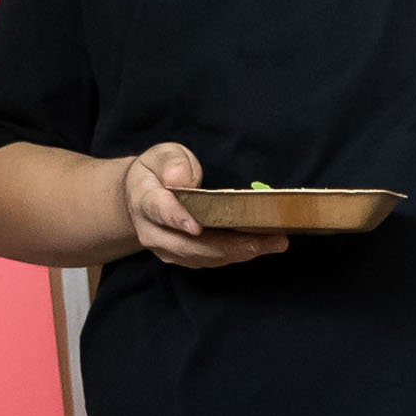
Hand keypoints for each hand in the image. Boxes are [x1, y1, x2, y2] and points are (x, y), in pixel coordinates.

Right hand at [124, 141, 287, 268]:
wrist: (141, 196)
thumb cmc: (157, 172)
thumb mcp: (161, 155)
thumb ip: (172, 163)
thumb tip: (183, 180)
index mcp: (145, 201)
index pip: (161, 211)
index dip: (178, 219)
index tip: (197, 226)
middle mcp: (154, 232)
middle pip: (190, 245)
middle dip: (229, 244)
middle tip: (264, 239)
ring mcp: (168, 250)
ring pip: (204, 257)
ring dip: (240, 252)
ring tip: (275, 243)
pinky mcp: (183, 258)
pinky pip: (211, 261)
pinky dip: (237, 254)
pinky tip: (263, 246)